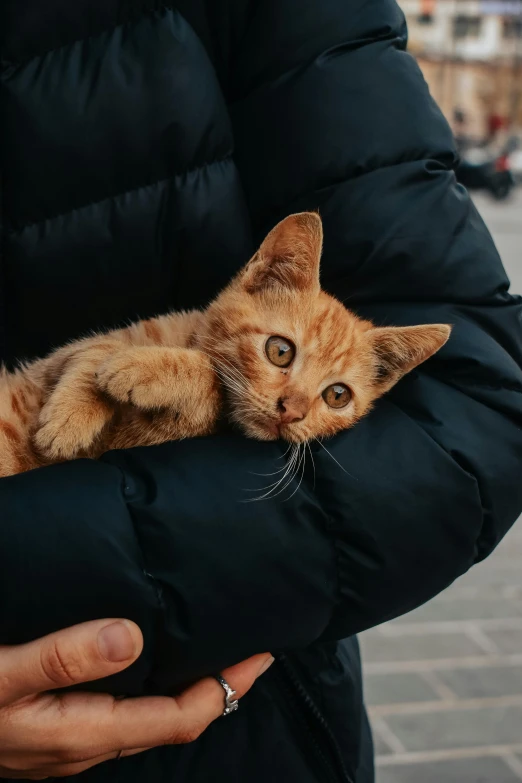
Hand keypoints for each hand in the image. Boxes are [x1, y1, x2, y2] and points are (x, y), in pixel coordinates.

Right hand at [0, 618, 272, 778]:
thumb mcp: (2, 671)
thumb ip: (62, 658)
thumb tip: (131, 638)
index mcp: (81, 732)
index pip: (176, 719)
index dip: (225, 689)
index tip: (259, 654)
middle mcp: (83, 744)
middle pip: (169, 720)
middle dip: (218, 688)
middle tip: (251, 650)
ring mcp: (69, 740)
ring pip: (145, 716)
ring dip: (185, 686)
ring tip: (211, 649)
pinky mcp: (54, 726)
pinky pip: (117, 709)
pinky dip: (150, 684)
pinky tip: (149, 657)